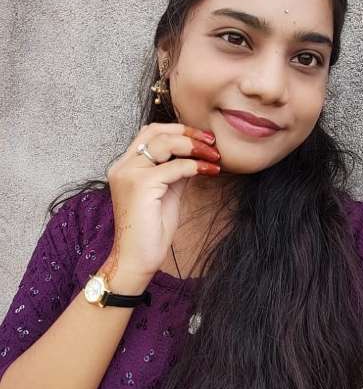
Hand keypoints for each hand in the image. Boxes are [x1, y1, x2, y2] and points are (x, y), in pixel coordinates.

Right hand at [100, 123, 220, 290]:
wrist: (138, 258)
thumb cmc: (151, 230)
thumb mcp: (167, 192)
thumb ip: (175, 171)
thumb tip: (195, 155)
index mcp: (125, 166)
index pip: (150, 133)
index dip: (178, 130)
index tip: (203, 138)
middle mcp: (122, 166)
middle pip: (155, 130)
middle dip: (187, 132)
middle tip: (212, 142)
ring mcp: (129, 174)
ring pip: (165, 143)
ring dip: (194, 146)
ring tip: (214, 155)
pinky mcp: (140, 185)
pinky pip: (175, 166)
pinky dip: (196, 166)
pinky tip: (210, 170)